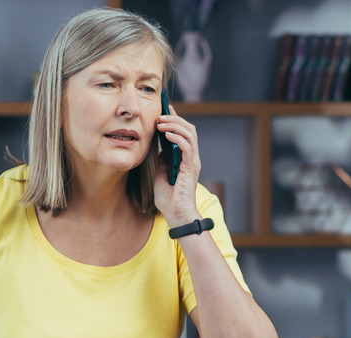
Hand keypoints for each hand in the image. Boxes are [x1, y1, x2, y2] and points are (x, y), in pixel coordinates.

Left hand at [154, 104, 201, 227]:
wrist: (176, 215)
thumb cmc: (169, 199)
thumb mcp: (160, 175)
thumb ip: (161, 161)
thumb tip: (158, 148)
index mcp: (185, 159)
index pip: (183, 133)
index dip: (175, 119)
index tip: (165, 109)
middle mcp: (192, 158)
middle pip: (189, 129)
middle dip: (175, 119)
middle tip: (160, 115)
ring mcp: (193, 162)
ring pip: (190, 134)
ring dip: (175, 125)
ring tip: (161, 122)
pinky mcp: (191, 168)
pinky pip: (187, 147)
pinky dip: (177, 138)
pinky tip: (166, 134)